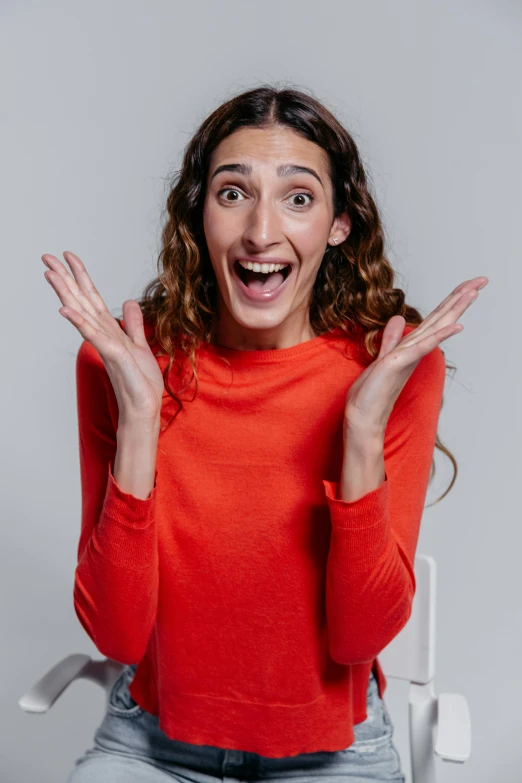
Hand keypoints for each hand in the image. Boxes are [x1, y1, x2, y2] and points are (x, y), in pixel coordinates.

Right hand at [42, 250, 164, 421]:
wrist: (143, 408)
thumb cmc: (140, 382)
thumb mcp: (140, 345)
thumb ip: (132, 324)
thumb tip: (129, 302)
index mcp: (109, 329)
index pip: (92, 298)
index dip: (81, 276)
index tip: (69, 256)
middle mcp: (102, 334)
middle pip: (80, 300)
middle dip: (65, 278)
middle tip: (47, 256)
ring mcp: (105, 344)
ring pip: (81, 312)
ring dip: (66, 292)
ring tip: (50, 273)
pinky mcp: (112, 355)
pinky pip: (93, 335)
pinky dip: (80, 322)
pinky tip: (65, 309)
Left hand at [344, 276, 488, 437]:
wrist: (363, 416)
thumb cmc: (373, 391)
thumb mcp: (382, 356)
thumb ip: (392, 337)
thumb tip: (399, 318)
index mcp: (412, 345)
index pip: (435, 318)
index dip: (450, 300)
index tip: (468, 284)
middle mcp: (416, 349)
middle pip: (442, 318)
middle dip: (461, 297)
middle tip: (483, 280)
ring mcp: (410, 356)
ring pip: (437, 328)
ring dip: (456, 309)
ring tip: (474, 292)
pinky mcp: (399, 363)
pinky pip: (422, 347)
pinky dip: (439, 336)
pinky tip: (456, 327)